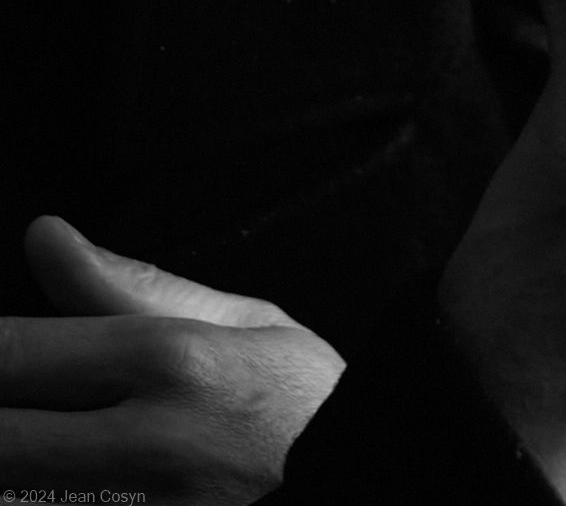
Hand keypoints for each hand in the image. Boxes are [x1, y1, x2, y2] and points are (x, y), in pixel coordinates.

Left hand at [0, 215, 343, 503]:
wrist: (377, 478)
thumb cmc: (304, 403)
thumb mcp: (241, 320)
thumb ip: (130, 283)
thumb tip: (45, 238)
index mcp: (172, 360)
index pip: (19, 355)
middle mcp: (150, 444)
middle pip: (3, 441)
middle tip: (14, 398)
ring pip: (24, 492)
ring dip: (18, 463)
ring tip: (39, 436)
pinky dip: (52, 498)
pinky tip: (68, 477)